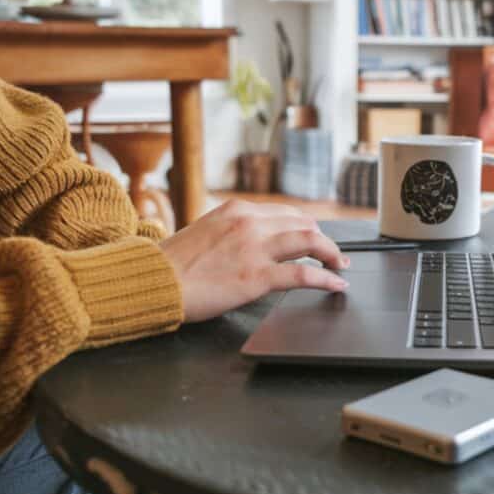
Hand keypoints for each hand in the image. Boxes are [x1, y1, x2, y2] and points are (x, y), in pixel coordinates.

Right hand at [158, 199, 349, 322]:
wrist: (154, 281)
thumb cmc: (174, 264)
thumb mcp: (205, 232)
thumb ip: (232, 232)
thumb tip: (252, 241)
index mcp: (237, 209)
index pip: (286, 213)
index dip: (306, 227)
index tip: (315, 237)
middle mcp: (250, 222)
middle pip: (304, 224)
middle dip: (322, 239)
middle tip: (332, 254)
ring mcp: (255, 248)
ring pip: (311, 242)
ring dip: (332, 254)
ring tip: (340, 266)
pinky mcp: (257, 276)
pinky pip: (304, 274)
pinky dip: (326, 279)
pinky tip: (336, 285)